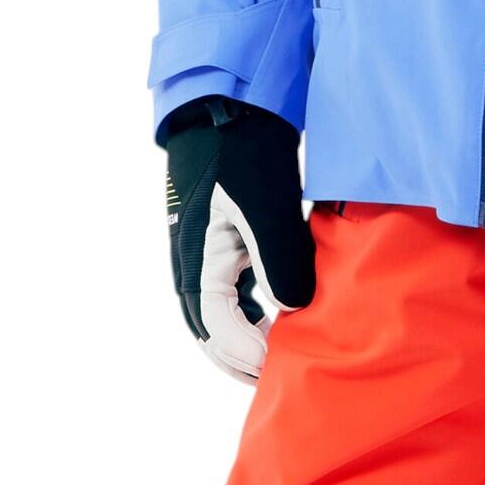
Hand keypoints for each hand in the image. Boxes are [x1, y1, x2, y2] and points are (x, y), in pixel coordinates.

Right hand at [160, 94, 316, 380]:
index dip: (251, 356)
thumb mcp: (266, 205)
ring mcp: (200, 256)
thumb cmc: (244, 152)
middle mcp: (191, 267)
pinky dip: (249, 316)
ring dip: (244, 342)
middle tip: (282, 378)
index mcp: (196, 264)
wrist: (226, 106)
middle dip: (243, 362)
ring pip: (217, 319)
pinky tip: (278, 315)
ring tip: (281, 354)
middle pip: (210, 336)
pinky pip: (228, 295)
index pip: (219, 332)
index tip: (284, 368)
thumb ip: (279, 262)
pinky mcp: (215, 243)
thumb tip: (294, 312)